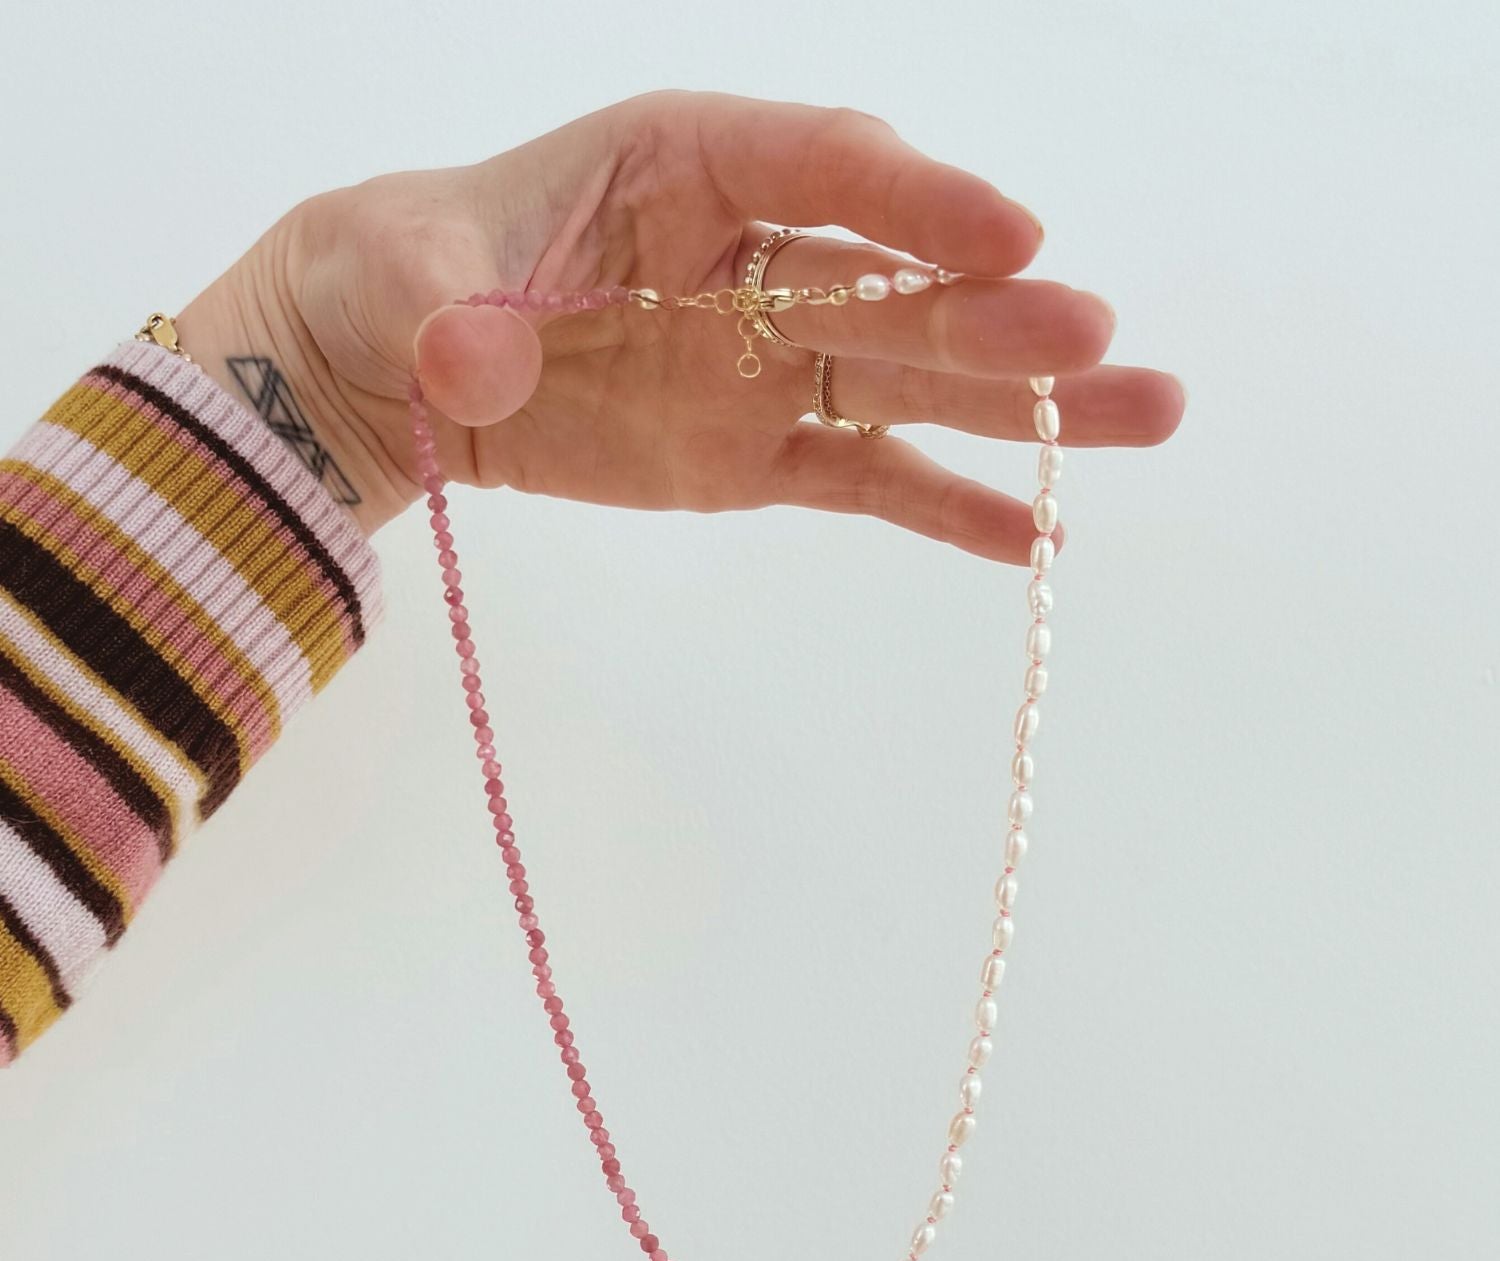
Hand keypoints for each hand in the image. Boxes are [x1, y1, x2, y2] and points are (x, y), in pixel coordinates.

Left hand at [178, 91, 1182, 560]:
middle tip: (1094, 341)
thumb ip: (448, 310)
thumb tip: (480, 366)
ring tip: (1143, 416)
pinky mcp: (760, 452)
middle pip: (895, 281)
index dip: (916, 201)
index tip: (1010, 236)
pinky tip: (1032, 538)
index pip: (823, 165)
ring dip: (1019, 403)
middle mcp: (756, 255)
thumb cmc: (403, 273)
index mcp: (686, 163)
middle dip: (992, 311)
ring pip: (911, 380)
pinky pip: (865, 479)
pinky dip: (942, 507)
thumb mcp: (401, 273)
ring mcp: (768, 362)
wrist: (397, 363)